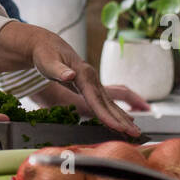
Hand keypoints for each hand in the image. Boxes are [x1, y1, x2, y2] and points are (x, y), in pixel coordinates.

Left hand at [28, 33, 143, 138]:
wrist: (45, 44)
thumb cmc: (44, 54)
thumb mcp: (47, 61)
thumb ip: (58, 70)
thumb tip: (70, 75)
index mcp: (82, 73)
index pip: (95, 98)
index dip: (106, 114)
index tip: (117, 127)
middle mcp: (91, 78)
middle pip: (107, 102)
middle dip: (122, 120)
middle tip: (135, 134)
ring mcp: (92, 81)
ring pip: (109, 103)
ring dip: (123, 118)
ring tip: (135, 131)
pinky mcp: (90, 85)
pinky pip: (104, 102)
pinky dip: (115, 113)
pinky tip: (123, 120)